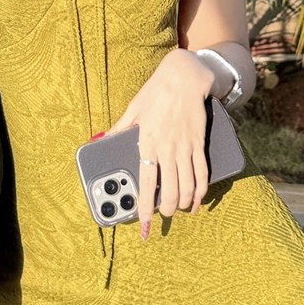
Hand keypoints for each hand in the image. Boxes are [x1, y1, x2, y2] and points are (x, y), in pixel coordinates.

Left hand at [105, 48, 212, 238]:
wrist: (184, 78)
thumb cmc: (156, 93)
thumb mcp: (133, 109)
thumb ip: (119, 128)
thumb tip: (102, 139)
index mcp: (148, 144)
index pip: (146, 185)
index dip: (144, 209)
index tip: (143, 226)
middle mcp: (168, 150)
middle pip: (171, 192)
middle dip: (167, 211)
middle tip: (162, 216)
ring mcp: (185, 148)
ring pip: (188, 187)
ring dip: (184, 204)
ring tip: (178, 211)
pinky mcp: (199, 144)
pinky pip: (202, 174)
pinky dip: (201, 191)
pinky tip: (197, 200)